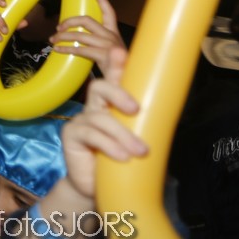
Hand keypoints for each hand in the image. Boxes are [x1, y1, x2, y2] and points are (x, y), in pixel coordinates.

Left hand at [49, 0, 123, 74]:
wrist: (129, 80)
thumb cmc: (117, 66)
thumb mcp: (110, 50)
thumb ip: (98, 42)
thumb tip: (79, 36)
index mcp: (114, 32)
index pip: (109, 13)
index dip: (102, 0)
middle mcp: (111, 36)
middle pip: (87, 20)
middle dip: (69, 21)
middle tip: (58, 27)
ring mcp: (108, 45)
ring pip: (80, 35)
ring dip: (63, 37)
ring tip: (53, 40)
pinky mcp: (104, 55)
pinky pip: (80, 49)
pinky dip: (66, 49)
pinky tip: (57, 50)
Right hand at [59, 47, 145, 202]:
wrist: (97, 187)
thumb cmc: (121, 162)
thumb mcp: (136, 140)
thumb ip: (146, 125)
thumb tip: (168, 111)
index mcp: (112, 105)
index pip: (114, 79)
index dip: (115, 64)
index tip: (120, 51)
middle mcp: (94, 107)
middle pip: (100, 88)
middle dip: (117, 93)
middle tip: (136, 109)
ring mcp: (81, 120)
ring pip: (100, 117)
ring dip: (122, 134)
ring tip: (139, 152)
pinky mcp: (70, 135)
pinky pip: (90, 134)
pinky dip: (109, 145)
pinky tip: (122, 156)